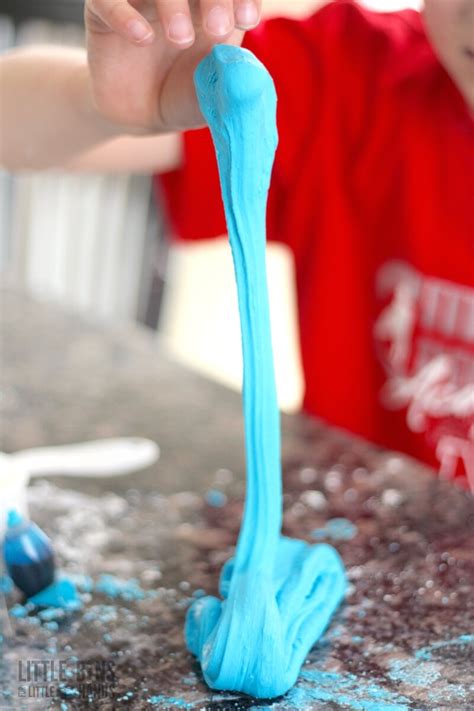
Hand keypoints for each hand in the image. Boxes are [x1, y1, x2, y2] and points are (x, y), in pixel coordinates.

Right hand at [85, 0, 260, 132]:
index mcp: (213, 1)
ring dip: (171, 3)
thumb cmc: (185, 95)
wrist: (141, 113)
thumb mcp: (214, 93)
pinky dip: (124, 14)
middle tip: (217, 27)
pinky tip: (142, 38)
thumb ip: (232, 81)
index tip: (246, 20)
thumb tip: (245, 74)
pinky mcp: (102, 10)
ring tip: (181, 38)